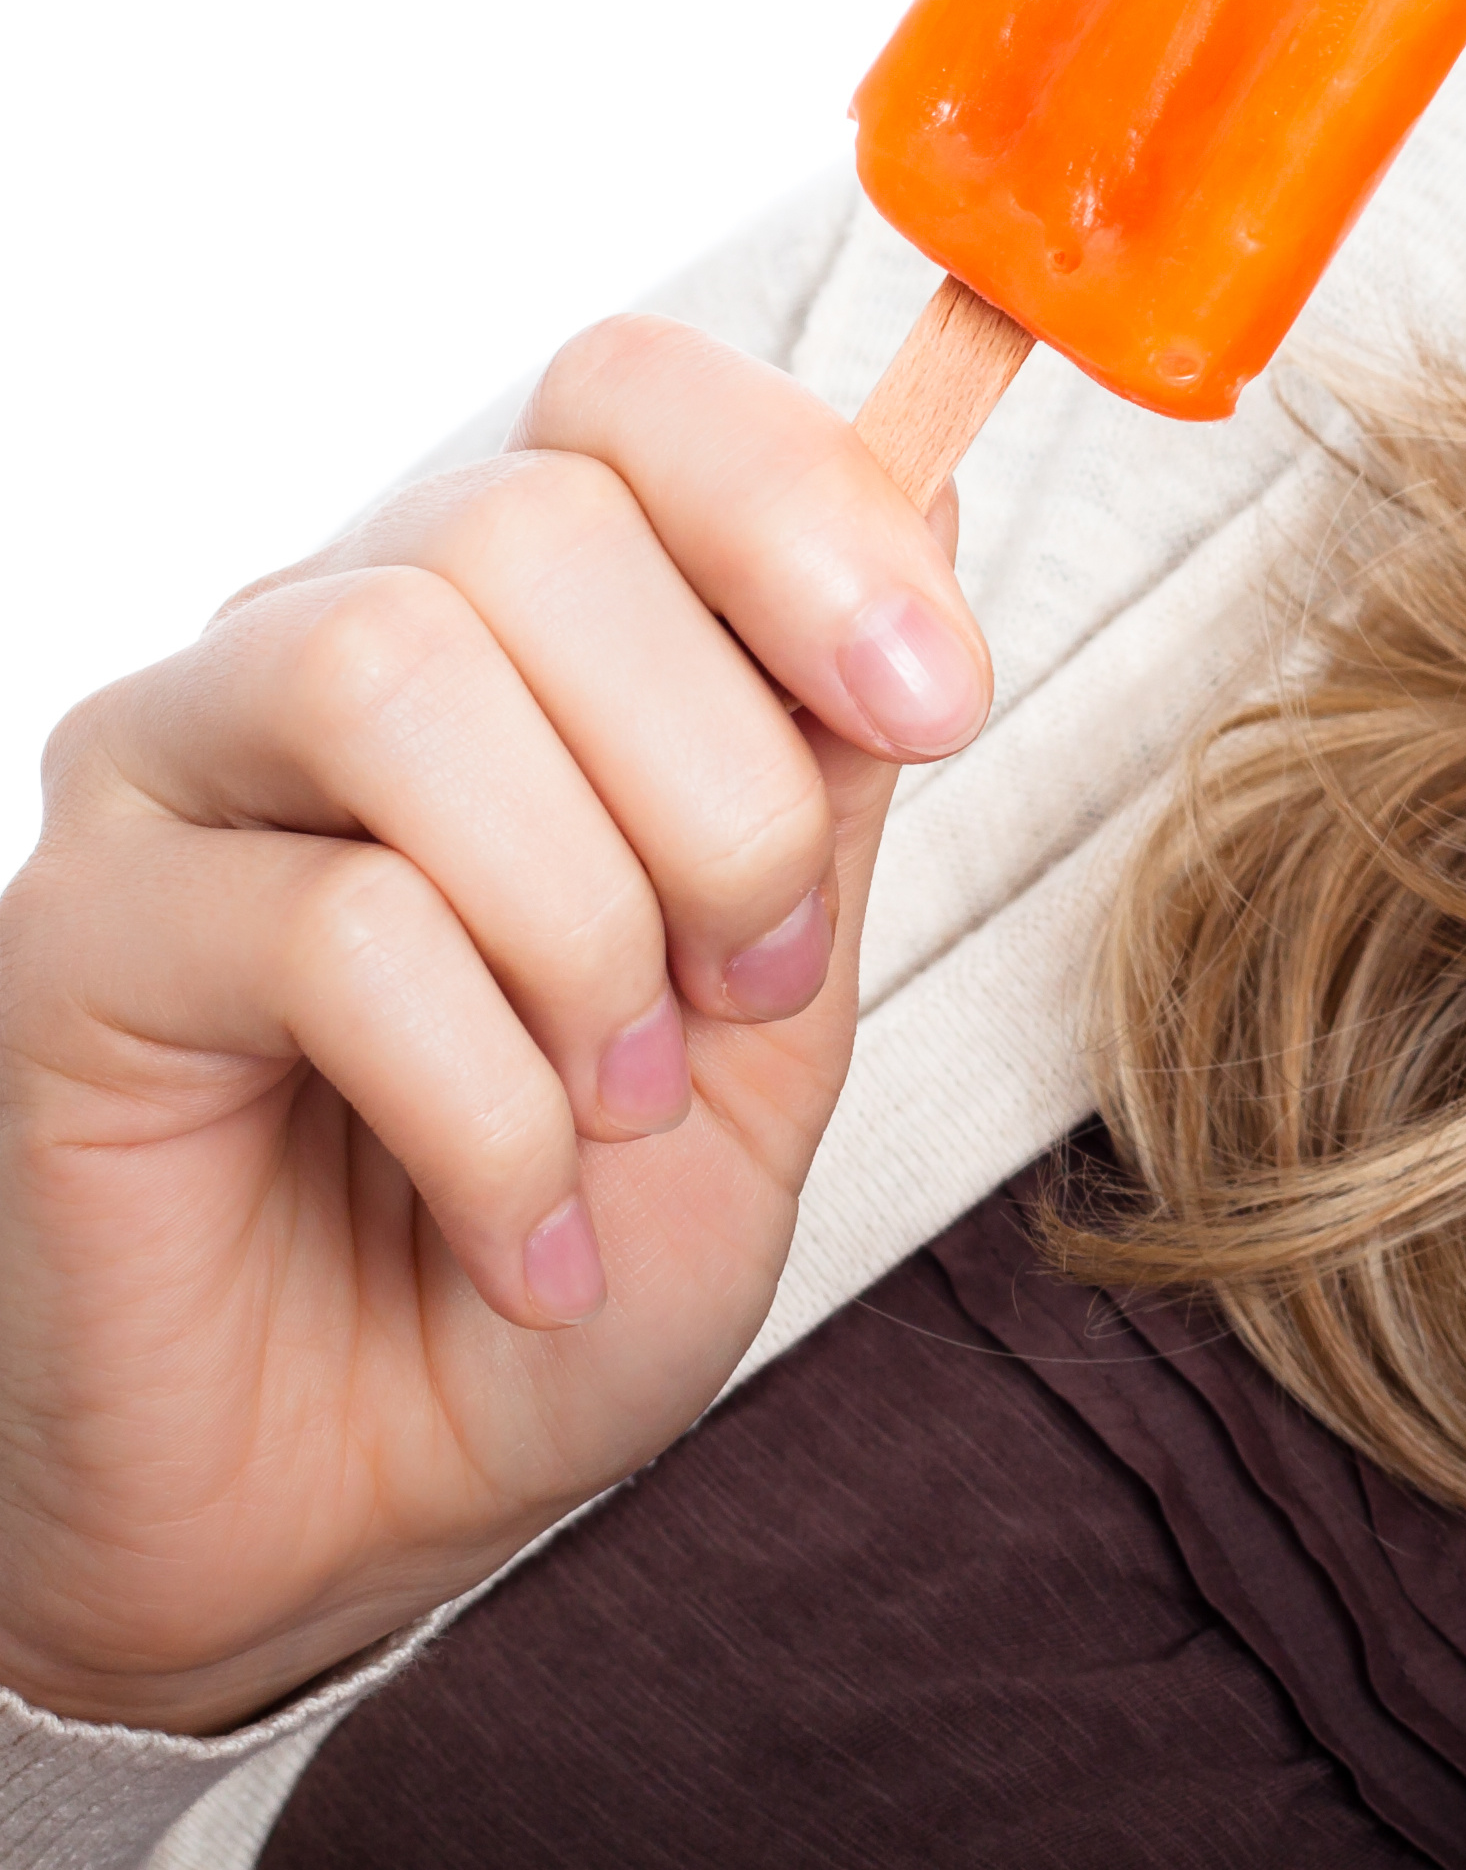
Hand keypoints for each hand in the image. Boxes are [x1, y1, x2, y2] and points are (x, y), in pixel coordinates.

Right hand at [0, 317, 986, 1732]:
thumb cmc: (568, 1237)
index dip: (805, 506)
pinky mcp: (75, 948)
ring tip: (622, 1101)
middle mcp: (321, 651)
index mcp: (515, 629)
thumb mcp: (776, 998)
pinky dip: (487, 1103)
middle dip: (721, 782)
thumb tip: (924, 478)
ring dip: (584, 917)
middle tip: (748, 985)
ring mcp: (174, 782)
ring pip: (398, 672)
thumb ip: (829, 761)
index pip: (629, 397)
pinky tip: (523, 1225)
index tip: (937, 700)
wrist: (366, 1513)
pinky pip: (326, 928)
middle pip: (536, 525)